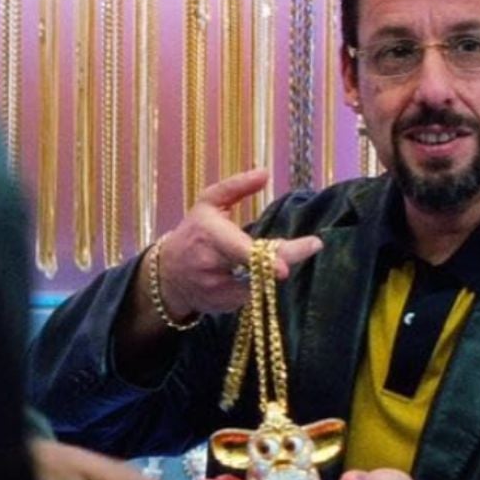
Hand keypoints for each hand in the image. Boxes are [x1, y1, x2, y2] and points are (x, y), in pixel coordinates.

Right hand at [156, 168, 324, 316]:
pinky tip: (245, 276)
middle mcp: (211, 265)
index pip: (244, 250)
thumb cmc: (194, 232)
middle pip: (258, 269)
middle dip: (285, 259)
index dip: (269, 258)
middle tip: (312, 245)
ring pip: (258, 284)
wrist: (166, 273)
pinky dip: (256, 285)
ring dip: (269, 271)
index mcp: (210, 235)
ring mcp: (215, 290)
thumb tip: (265, 172)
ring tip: (266, 258)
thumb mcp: (208, 203)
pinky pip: (250, 297)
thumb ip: (235, 186)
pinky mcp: (221, 306)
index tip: (293, 262)